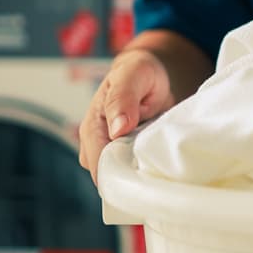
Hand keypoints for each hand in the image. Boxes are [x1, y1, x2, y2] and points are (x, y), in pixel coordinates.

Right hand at [78, 49, 174, 183]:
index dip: (116, 174)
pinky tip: (159, 164)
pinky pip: (135, 172)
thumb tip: (117, 129)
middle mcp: (98, 145)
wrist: (151, 74)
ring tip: (159, 165)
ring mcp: (113, 152)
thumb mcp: (133, 75)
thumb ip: (123, 98)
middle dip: (129, 179)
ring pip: (122, 177)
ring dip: (139, 175)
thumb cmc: (138, 73)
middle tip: (155, 172)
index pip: (97, 163)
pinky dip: (147, 171)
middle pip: (108, 176)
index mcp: (92, 127)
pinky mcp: (128, 156)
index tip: (141, 176)